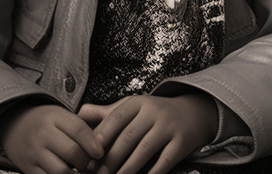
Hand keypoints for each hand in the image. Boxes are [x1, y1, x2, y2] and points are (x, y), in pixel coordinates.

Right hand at [0, 102, 103, 173]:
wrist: (14, 125)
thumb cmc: (45, 122)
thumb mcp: (62, 116)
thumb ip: (81, 127)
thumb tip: (102, 147)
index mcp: (55, 118)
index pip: (79, 130)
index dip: (93, 144)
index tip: (100, 153)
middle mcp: (43, 135)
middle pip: (72, 151)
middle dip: (86, 161)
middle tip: (92, 165)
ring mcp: (34, 153)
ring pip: (60, 170)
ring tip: (81, 172)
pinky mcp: (27, 168)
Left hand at [77, 93, 218, 173]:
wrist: (193, 113)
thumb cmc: (155, 113)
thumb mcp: (132, 107)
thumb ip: (106, 113)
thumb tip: (78, 114)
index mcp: (139, 103)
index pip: (115, 119)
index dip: (100, 139)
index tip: (89, 156)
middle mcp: (155, 112)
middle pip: (127, 138)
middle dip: (110, 160)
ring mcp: (169, 126)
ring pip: (144, 151)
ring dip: (126, 170)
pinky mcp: (182, 142)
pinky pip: (163, 162)